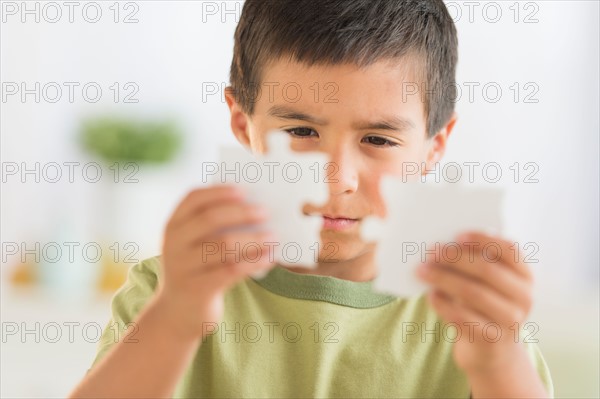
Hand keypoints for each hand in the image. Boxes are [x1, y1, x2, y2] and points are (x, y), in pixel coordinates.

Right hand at [155, 185, 275, 341]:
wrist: (178, 312)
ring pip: (224, 245)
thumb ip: (213, 227)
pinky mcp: (197, 288)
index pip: (193, 199)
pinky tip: (270, 258)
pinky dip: (254, 262)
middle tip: (265, 212)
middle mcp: (173, 243)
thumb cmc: (197, 269)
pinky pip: (232, 270)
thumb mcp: (195, 245)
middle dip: (241, 213)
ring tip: (273, 237)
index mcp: (173, 225)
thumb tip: (255, 209)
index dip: (219, 191)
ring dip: (253, 239)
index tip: (244, 190)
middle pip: (210, 219)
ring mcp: (183, 266)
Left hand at [416, 232, 533, 374]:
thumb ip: (475, 263)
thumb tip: (441, 245)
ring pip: (472, 292)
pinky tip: (431, 295)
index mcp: (525, 276)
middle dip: (454, 258)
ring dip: (442, 278)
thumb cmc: (483, 305)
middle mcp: (524, 297)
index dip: (484, 240)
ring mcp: (510, 320)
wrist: (490, 349)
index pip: (510, 250)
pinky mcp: (491, 338)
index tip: (457, 235)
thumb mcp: (487, 284)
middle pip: (487, 270)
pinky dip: (442, 303)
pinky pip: (462, 316)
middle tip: (429, 253)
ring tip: (422, 271)